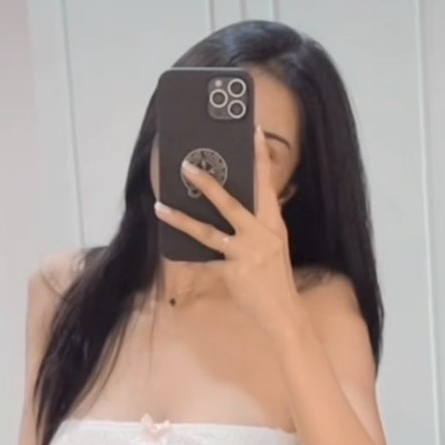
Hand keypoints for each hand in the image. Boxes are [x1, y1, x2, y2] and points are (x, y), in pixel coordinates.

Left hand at [155, 127, 302, 339]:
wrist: (284, 313)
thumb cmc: (275, 279)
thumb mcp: (274, 246)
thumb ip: (258, 226)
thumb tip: (238, 207)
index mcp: (274, 224)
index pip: (266, 184)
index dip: (260, 157)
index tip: (254, 131)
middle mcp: (262, 234)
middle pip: (231, 203)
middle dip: (207, 183)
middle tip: (186, 166)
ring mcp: (248, 253)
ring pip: (208, 231)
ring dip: (182, 219)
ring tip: (160, 207)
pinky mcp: (236, 272)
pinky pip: (205, 262)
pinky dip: (188, 258)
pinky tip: (172, 252)